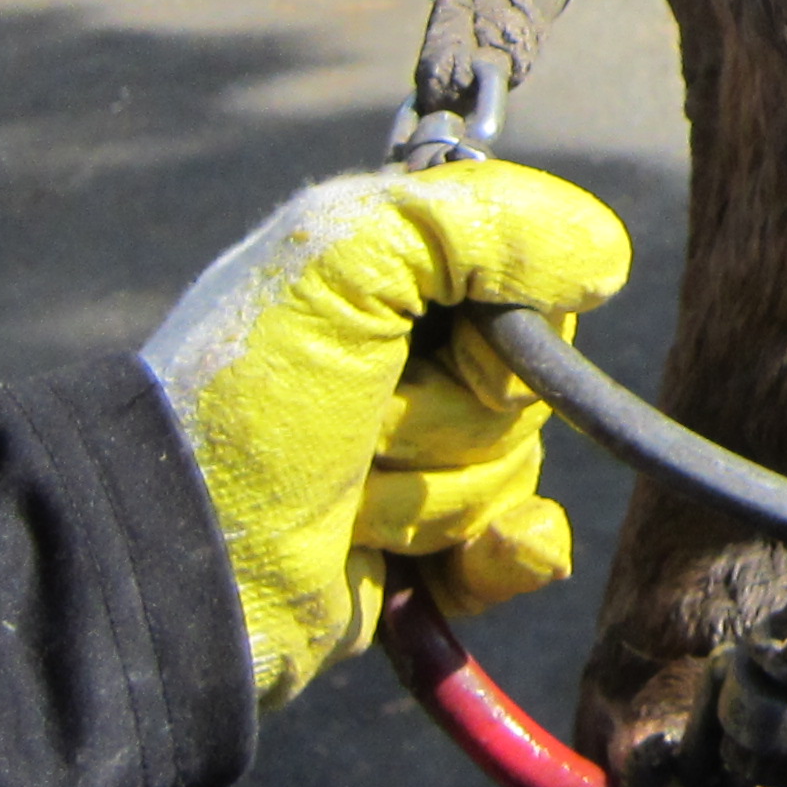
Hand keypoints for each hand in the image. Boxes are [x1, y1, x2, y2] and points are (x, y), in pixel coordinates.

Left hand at [141, 162, 630, 703]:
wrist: (182, 565)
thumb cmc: (248, 400)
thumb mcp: (349, 258)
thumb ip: (486, 220)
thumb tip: (604, 261)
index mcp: (386, 269)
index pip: (528, 274)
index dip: (507, 320)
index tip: (439, 339)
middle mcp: (404, 353)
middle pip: (529, 378)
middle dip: (457, 414)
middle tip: (365, 425)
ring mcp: (414, 454)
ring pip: (517, 466)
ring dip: (439, 495)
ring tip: (350, 500)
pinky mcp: (424, 549)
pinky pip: (524, 546)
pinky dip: (500, 555)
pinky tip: (458, 561)